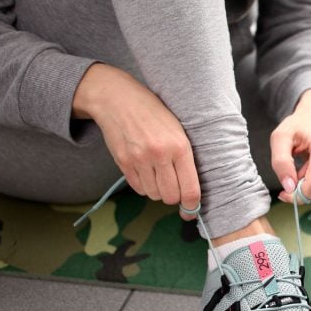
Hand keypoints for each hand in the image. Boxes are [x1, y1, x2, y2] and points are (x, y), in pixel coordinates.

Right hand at [73, 63, 200, 219]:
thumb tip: (190, 191)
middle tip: (174, 187)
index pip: (190, 189)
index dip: (192, 206)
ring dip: (158, 191)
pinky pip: (138, 188)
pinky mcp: (123, 162)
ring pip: (153, 195)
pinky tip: (145, 171)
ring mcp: (139, 160)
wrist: (118, 99)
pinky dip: (144, 186)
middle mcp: (160, 155)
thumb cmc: (154, 114)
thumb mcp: (178, 130)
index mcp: (180, 146)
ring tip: (158, 174)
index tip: (191, 211)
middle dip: (174, 197)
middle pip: (170, 197)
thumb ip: (185, 158)